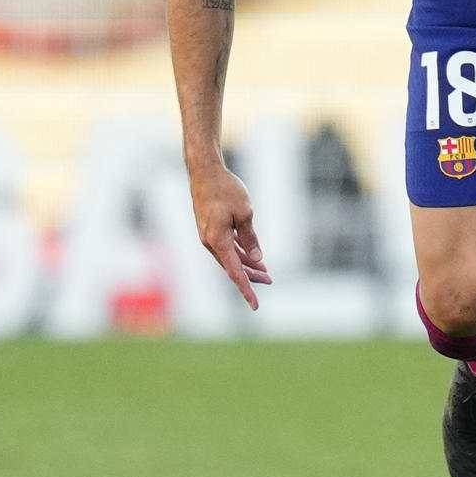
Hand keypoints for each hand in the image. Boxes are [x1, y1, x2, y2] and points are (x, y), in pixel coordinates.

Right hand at [187, 163, 269, 308]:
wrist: (205, 171)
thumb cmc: (225, 190)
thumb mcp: (245, 213)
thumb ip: (250, 238)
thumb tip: (256, 259)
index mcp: (217, 241)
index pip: (234, 272)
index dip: (246, 289)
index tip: (255, 305)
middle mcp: (210, 242)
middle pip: (233, 267)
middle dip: (251, 276)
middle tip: (270, 281)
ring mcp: (208, 235)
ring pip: (230, 257)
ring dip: (246, 265)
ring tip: (265, 272)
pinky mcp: (210, 228)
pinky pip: (226, 246)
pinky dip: (239, 251)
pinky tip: (251, 255)